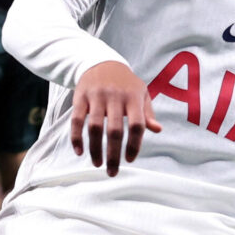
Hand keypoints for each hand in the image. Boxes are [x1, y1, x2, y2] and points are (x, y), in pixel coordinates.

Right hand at [70, 61, 161, 176]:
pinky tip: (79, 151)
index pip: (137, 125)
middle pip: (115, 131)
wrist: (102, 62)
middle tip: (112, 172)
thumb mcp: (141, 93)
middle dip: (113, 155)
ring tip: (97, 163)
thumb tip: (157, 130)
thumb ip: (148, 112)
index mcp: (133, 97)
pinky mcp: (80, 97)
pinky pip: (76, 120)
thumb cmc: (126, 83)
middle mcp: (115, 96)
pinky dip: (76, 137)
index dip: (135, 145)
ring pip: (94, 127)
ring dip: (95, 149)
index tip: (130, 159)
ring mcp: (96, 96)